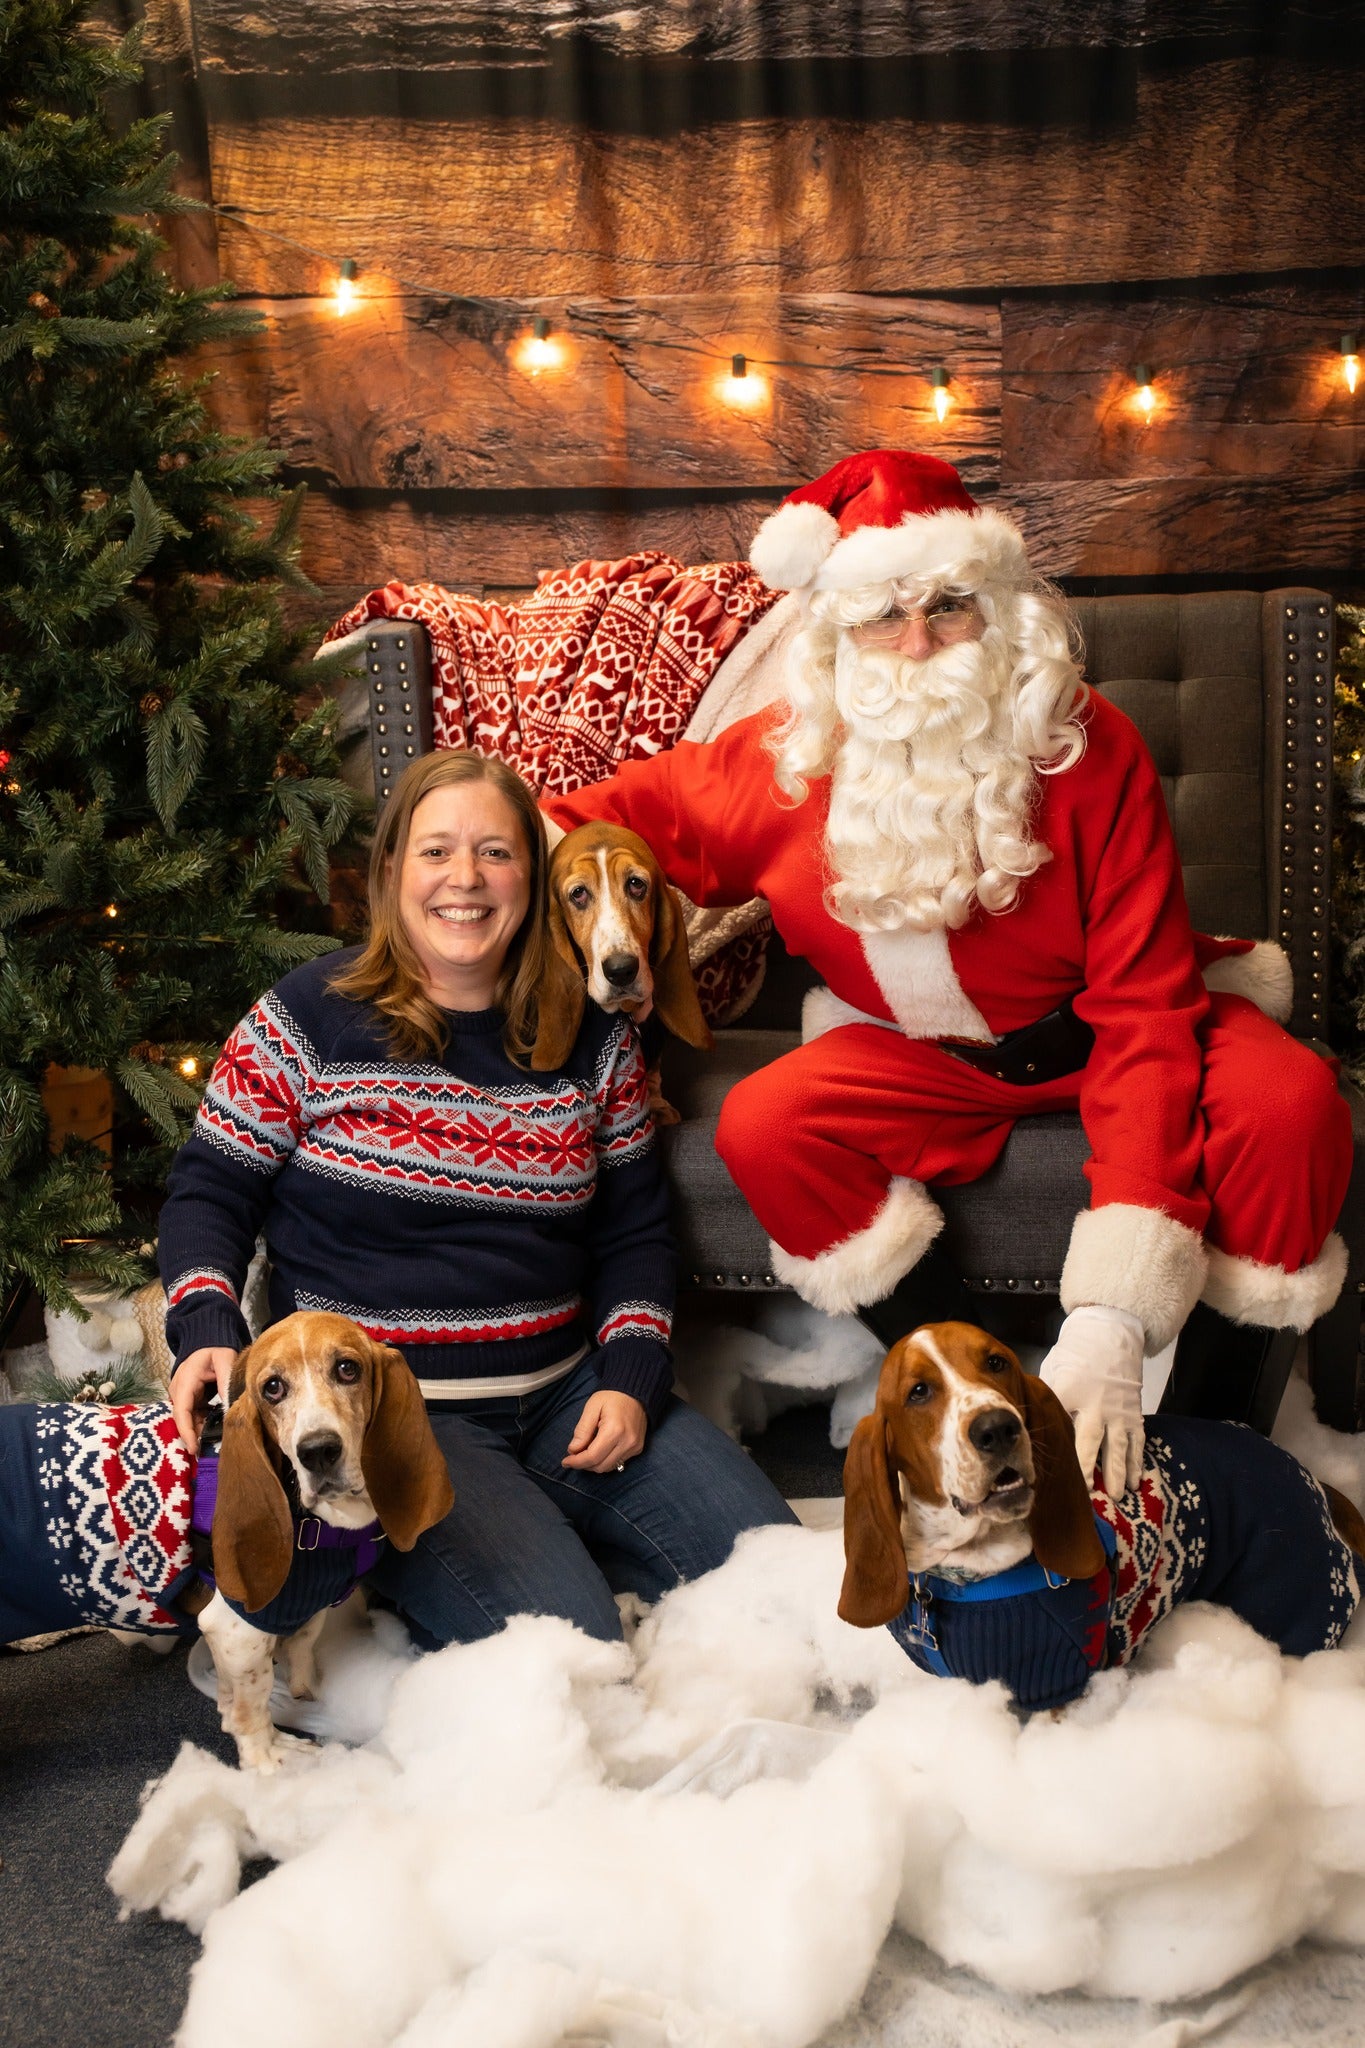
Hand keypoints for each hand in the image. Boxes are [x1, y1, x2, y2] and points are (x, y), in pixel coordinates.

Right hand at [170, 1347, 236, 1453]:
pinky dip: (203, 1423)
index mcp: (185, 1382)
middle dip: (193, 1436)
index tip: (193, 1448)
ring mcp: (183, 1394)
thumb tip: (230, 1408)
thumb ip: (226, 1383)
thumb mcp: (225, 1360)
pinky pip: (194, 1415)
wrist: (209, 1338)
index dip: (186, 1431)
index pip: (182, 1411)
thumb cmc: (216, 1348)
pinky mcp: (190, 1398)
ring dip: (199, 1431)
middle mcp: (179, 1390)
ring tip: (213, 1445)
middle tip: (207, 1453)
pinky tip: (214, 1431)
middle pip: (183, 1418)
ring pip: (189, 1418)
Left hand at [562, 1389, 647, 1472]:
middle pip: (600, 1466)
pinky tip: (598, 1451)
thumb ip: (582, 1430)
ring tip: (585, 1453)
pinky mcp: (638, 1448)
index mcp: (615, 1430)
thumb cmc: (612, 1396)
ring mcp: (634, 1446)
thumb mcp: (592, 1407)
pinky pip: (618, 1462)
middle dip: (584, 1464)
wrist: (634, 1391)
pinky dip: (605, 1460)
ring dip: (594, 1464)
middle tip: (573, 1456)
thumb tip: (573, 1450)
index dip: (577, 1462)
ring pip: (609, 1467)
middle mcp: (627, 1442)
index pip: (592, 1456)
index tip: (566, 1461)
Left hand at [1039, 1305, 1145, 1498]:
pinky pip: (1136, 1441)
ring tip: (1118, 1496)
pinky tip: (1137, 1480)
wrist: (1109, 1335)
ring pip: (1118, 1447)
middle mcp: (1096, 1406)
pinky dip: (1136, 1461)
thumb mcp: (1053, 1374)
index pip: (1064, 1431)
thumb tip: (1026, 1425)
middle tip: (1089, 1497)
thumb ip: (1045, 1400)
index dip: (1060, 1454)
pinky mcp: (1134, 1412)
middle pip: (1092, 1444)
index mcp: (1071, 1395)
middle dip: (1091, 1471)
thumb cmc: (1074, 1356)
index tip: (1054, 1476)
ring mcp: (1118, 1411)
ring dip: (1118, 1473)